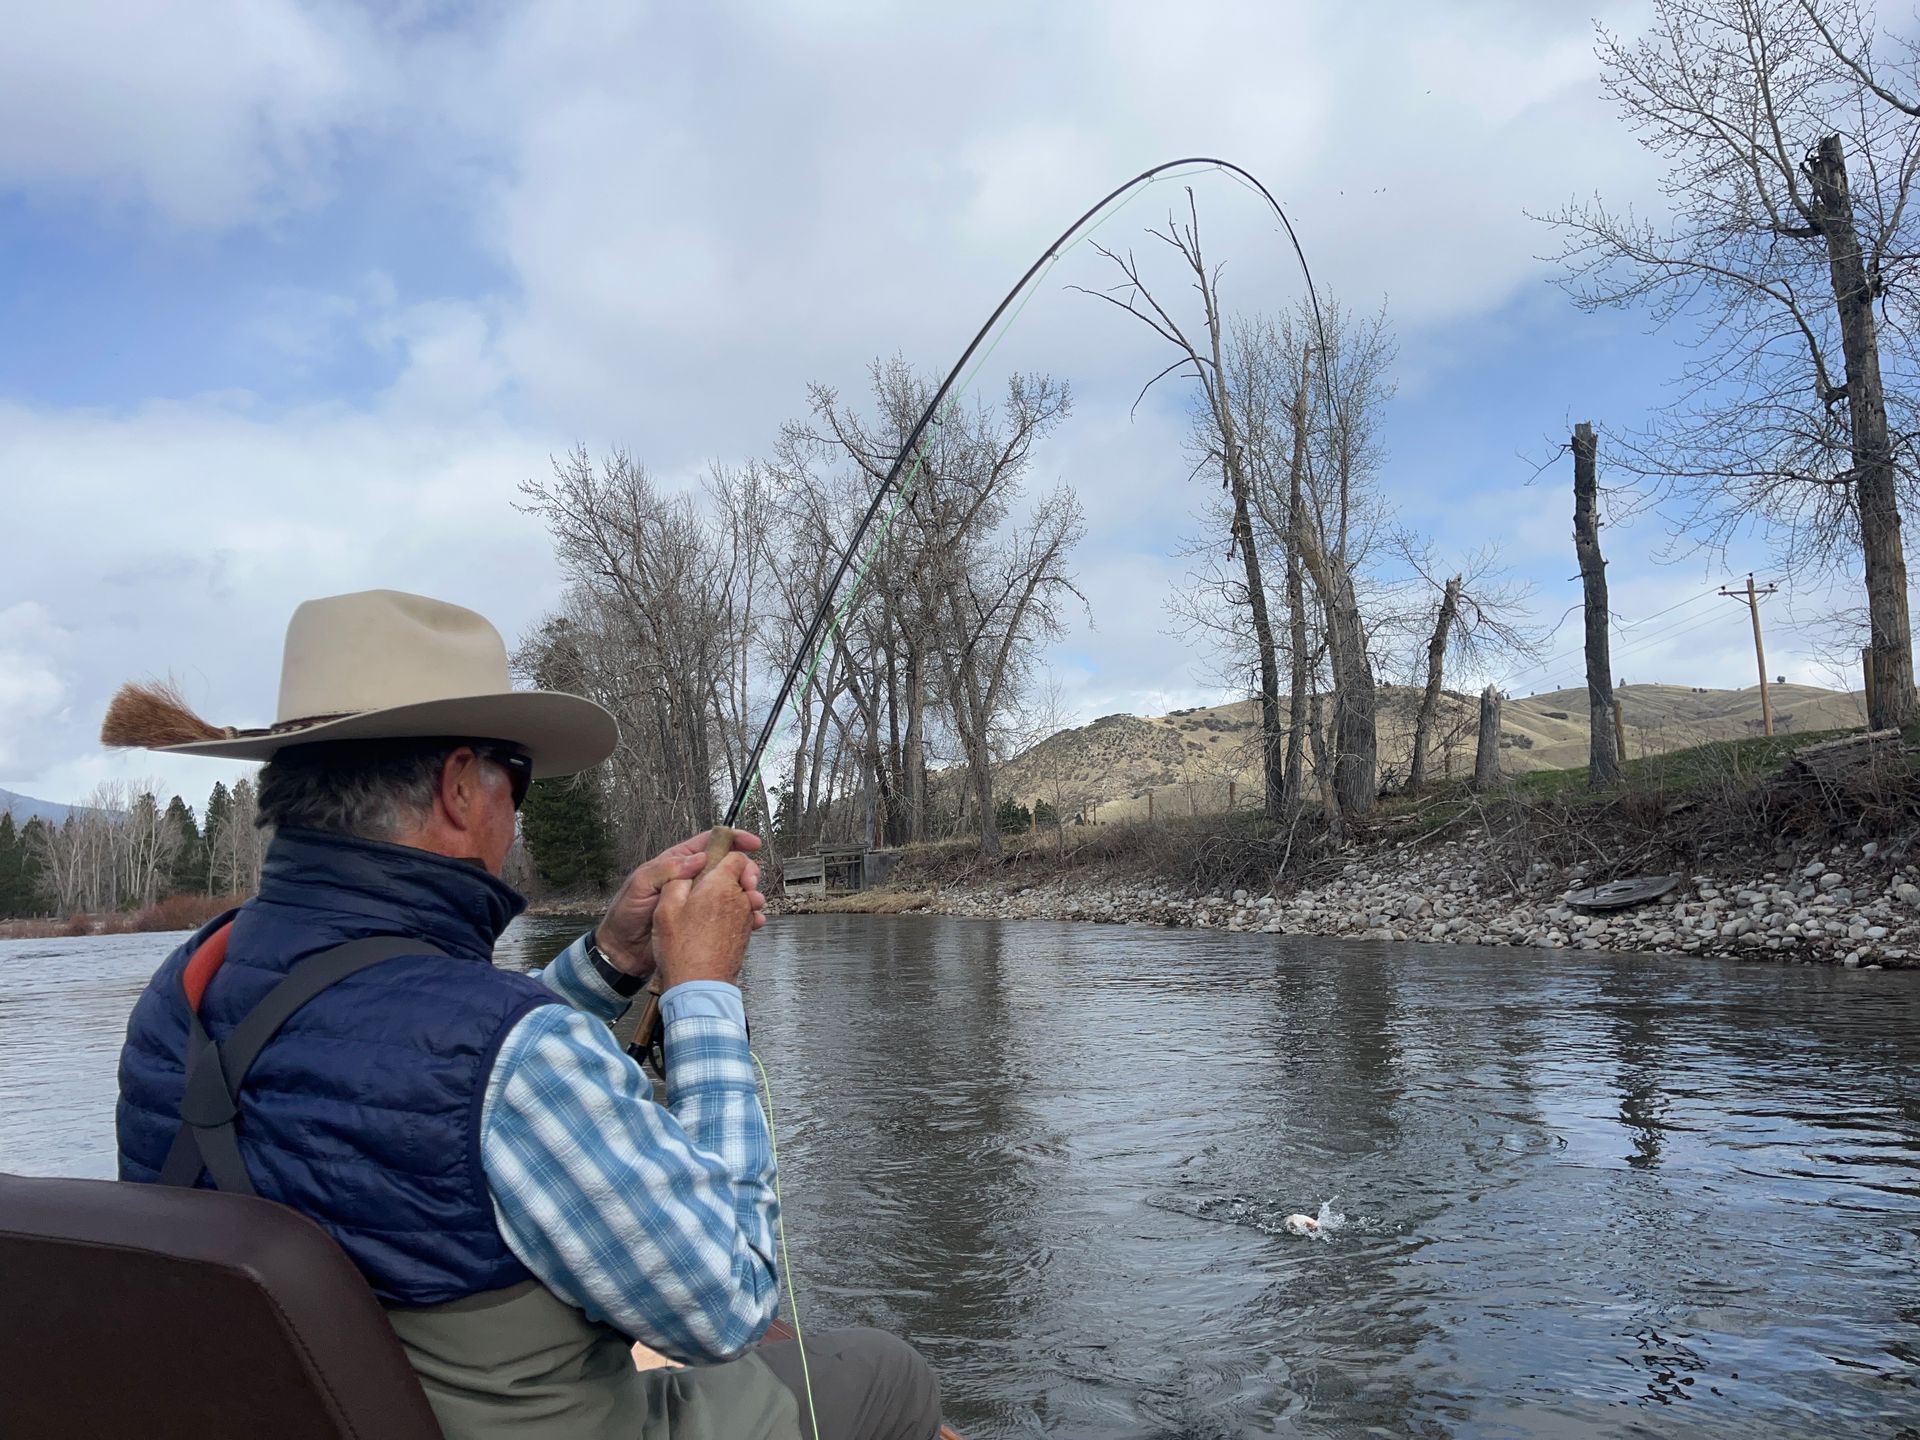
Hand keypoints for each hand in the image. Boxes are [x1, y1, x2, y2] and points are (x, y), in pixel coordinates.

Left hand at [595, 828, 766, 978]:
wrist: (623, 951)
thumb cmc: (626, 915)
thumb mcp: (640, 885)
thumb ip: (667, 869)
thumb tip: (698, 858)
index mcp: (677, 863)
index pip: (709, 843)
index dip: (733, 840)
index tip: (751, 843)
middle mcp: (692, 880)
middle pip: (727, 866)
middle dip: (745, 870)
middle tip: (750, 881)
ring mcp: (700, 901)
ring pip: (732, 891)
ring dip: (748, 895)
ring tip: (753, 902)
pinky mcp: (704, 921)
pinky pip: (729, 915)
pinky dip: (744, 917)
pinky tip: (751, 921)